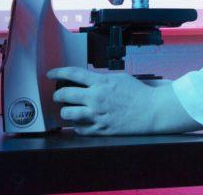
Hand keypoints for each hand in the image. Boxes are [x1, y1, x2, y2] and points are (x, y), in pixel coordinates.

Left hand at [46, 67, 202, 135]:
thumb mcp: (119, 78)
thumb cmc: (139, 93)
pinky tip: (80, 123)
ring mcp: (97, 115)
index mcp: (101, 83)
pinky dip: (77, 126)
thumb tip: (88, 80)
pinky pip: (80, 129)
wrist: (152, 110)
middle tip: (58, 96)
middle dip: (57, 95)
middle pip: (65, 94)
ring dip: (65, 112)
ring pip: (68, 114)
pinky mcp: (101, 129)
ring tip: (67, 110)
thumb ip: (102, 79)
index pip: (72, 74)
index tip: (51, 74)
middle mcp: (96, 98)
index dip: (58, 72)